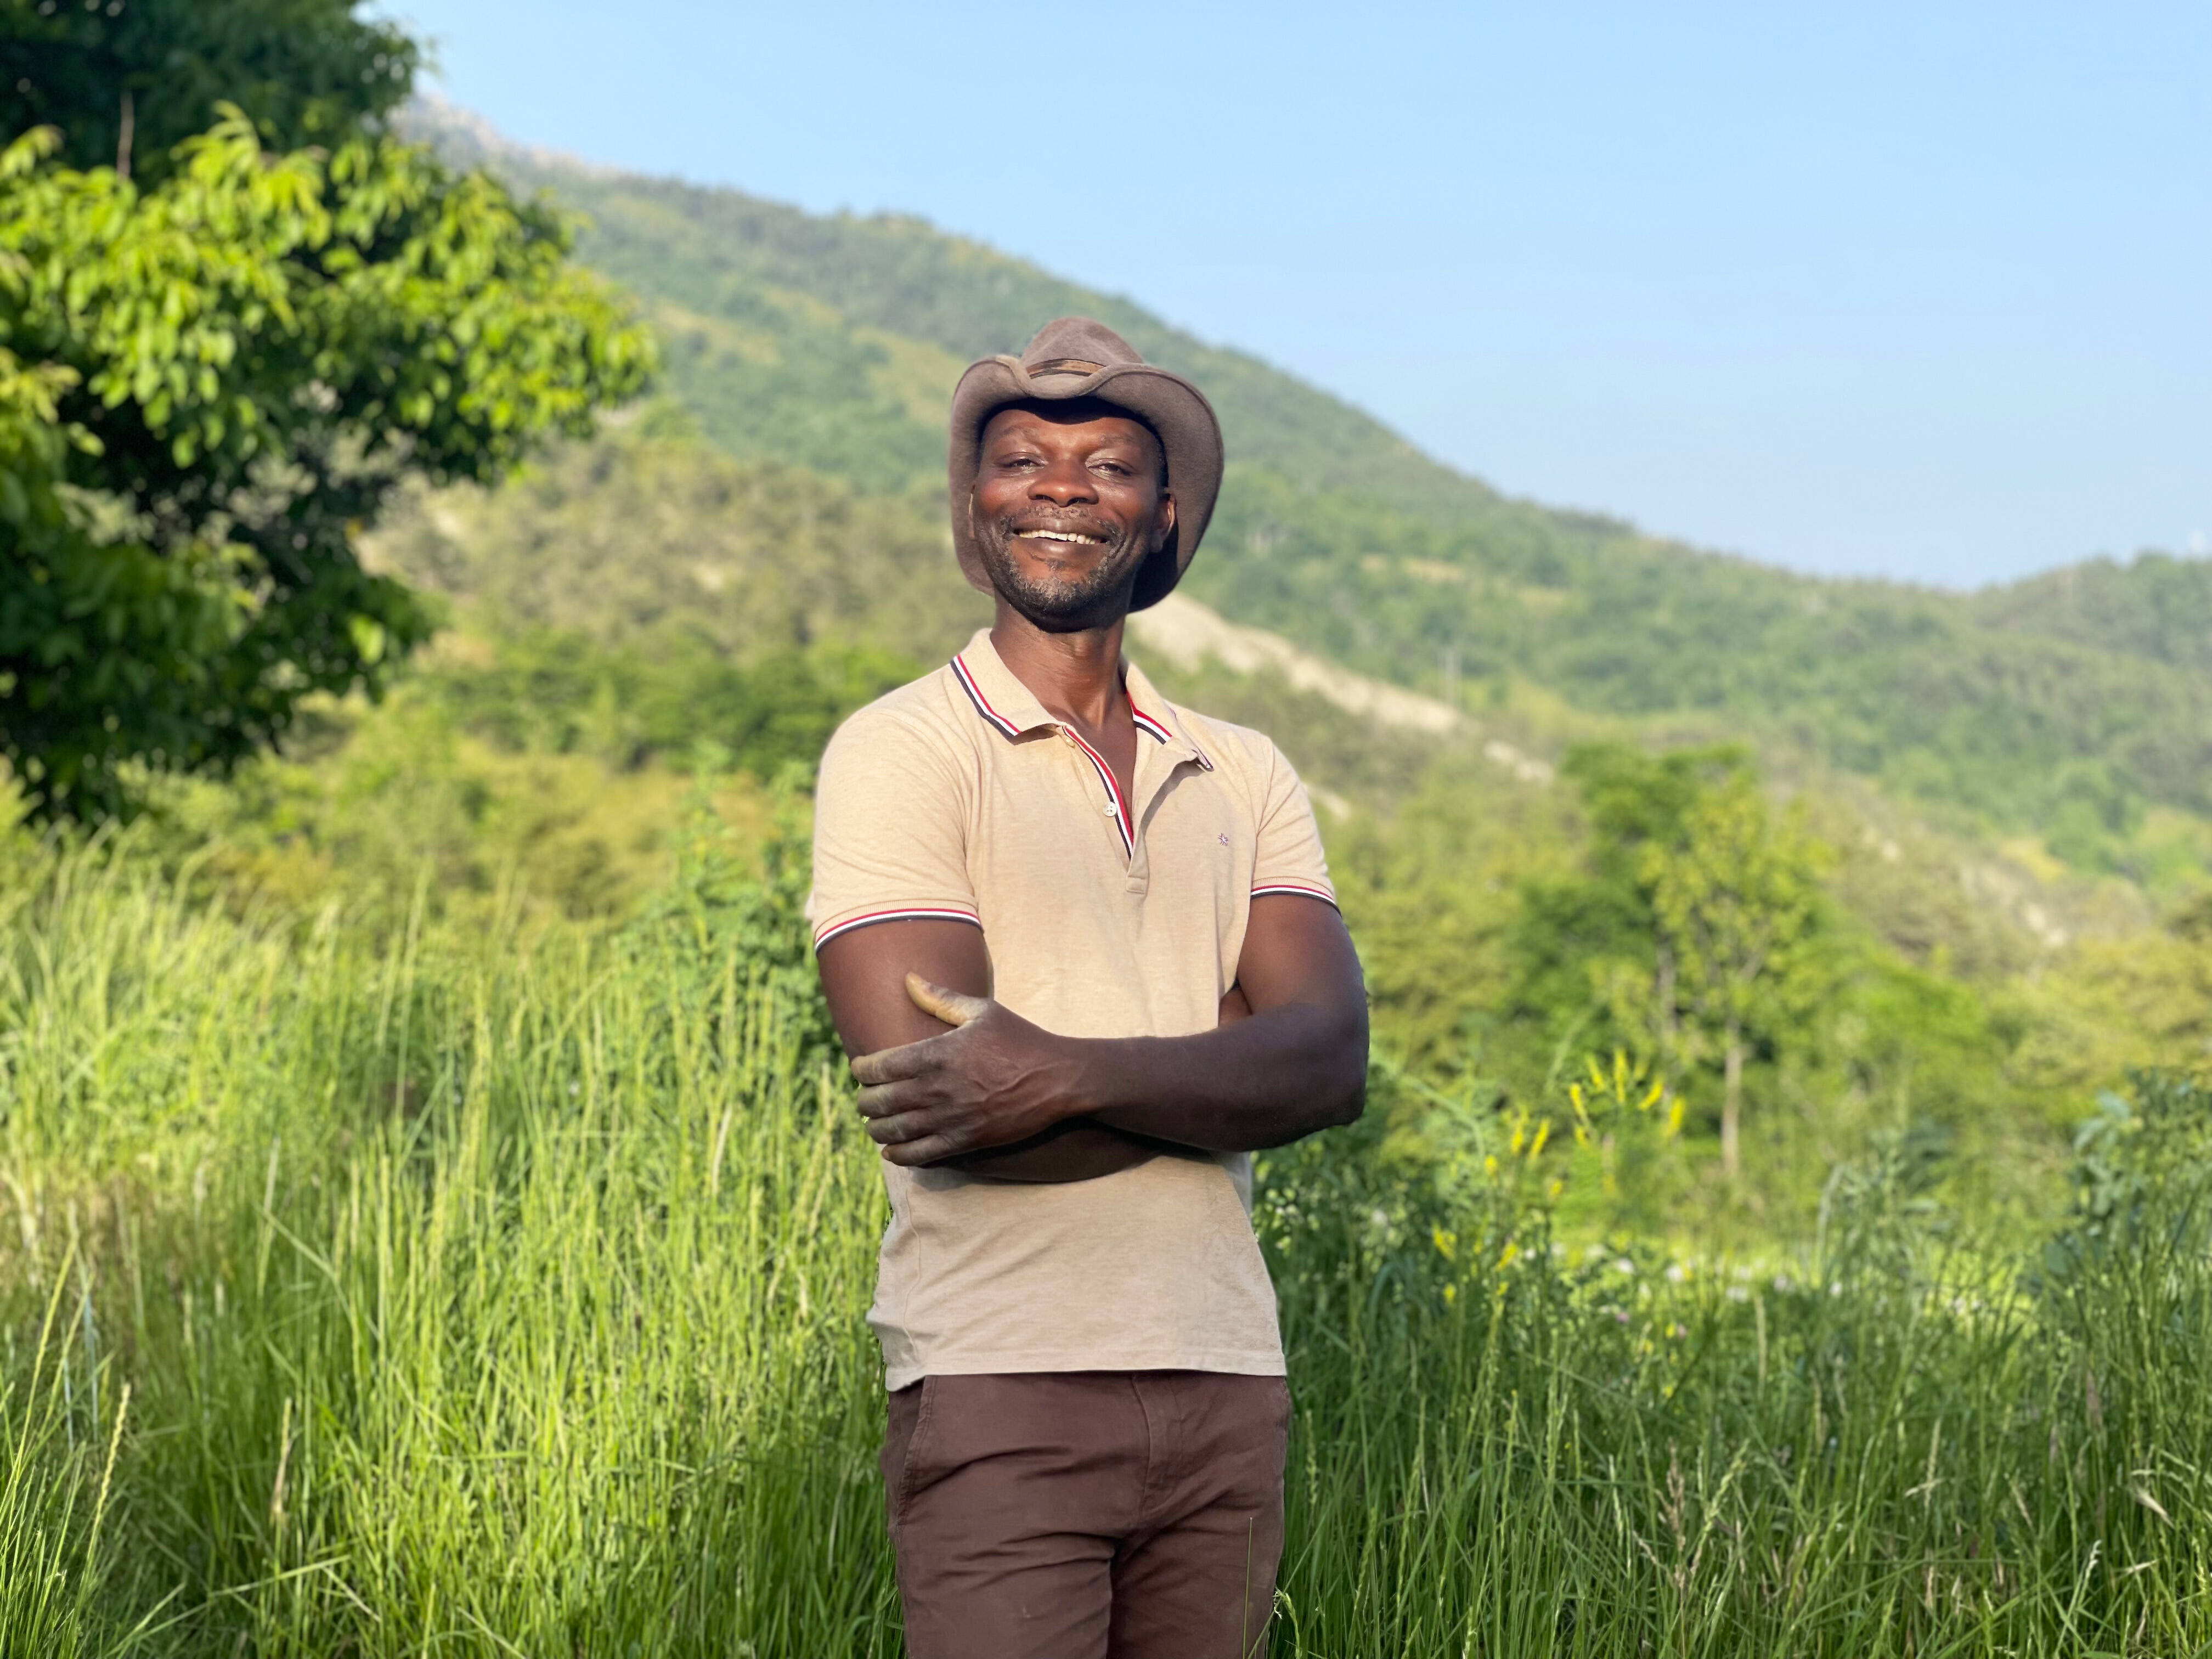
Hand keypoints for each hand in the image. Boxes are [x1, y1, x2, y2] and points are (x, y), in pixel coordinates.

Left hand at [851, 974, 1082, 1166]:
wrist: (1058, 1079)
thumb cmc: (1020, 1039)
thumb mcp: (982, 1011)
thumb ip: (940, 997)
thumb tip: (908, 978)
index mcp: (936, 1053)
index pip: (878, 1066)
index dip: (861, 1069)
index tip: (860, 1068)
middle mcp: (937, 1088)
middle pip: (879, 1101)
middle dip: (864, 1100)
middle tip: (863, 1098)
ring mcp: (950, 1118)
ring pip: (894, 1130)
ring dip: (876, 1129)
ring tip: (873, 1124)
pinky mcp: (965, 1141)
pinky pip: (920, 1155)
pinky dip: (899, 1155)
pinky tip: (892, 1151)